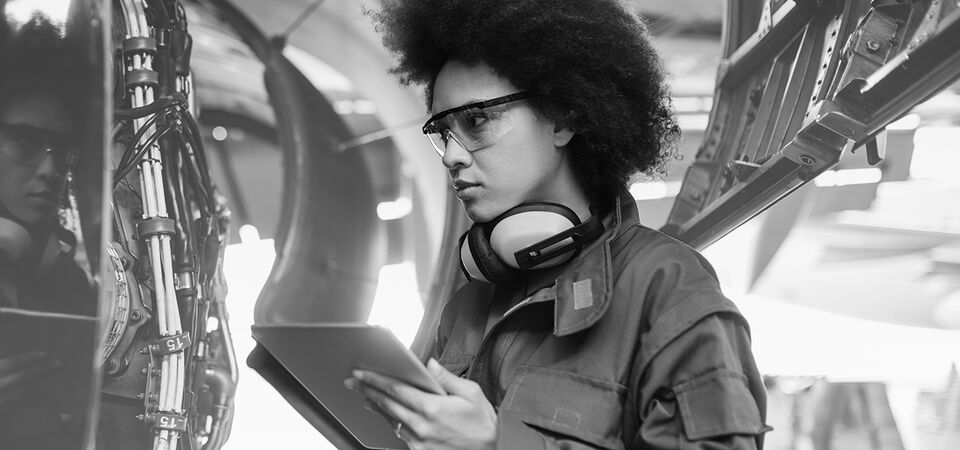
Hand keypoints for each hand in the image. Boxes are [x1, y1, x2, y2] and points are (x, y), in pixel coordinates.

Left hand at [344, 359, 496, 449]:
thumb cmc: (482, 423)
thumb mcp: (471, 393)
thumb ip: (446, 378)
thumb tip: (429, 364)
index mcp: (432, 408)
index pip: (396, 389)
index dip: (375, 380)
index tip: (361, 373)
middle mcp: (422, 426)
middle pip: (387, 404)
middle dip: (367, 390)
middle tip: (352, 382)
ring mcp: (419, 441)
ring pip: (390, 419)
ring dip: (375, 406)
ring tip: (364, 396)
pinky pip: (400, 433)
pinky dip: (390, 421)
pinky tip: (386, 414)